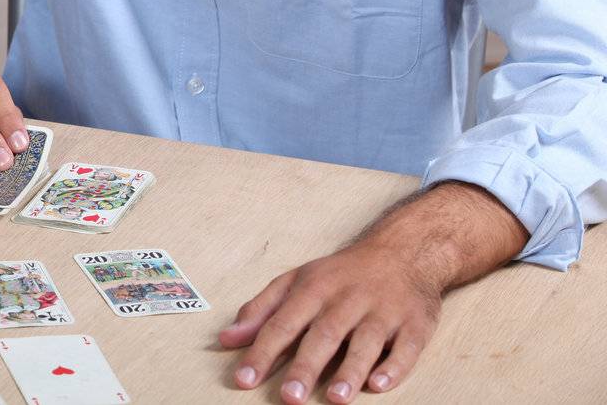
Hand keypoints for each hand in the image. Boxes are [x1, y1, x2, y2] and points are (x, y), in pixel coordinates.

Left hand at [222, 181, 527, 402]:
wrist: (402, 252)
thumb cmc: (340, 274)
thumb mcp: (296, 281)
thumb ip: (261, 310)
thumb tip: (227, 339)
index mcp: (313, 289)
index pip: (282, 323)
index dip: (262, 352)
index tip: (244, 380)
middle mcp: (347, 300)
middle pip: (324, 335)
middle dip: (306, 367)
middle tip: (290, 397)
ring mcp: (383, 312)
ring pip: (366, 343)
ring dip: (350, 371)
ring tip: (335, 399)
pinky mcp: (414, 324)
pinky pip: (406, 348)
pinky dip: (394, 367)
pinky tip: (379, 385)